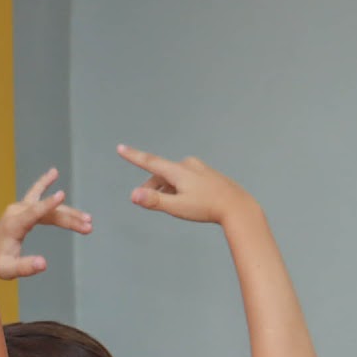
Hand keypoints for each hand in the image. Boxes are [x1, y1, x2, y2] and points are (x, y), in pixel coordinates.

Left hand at [0, 168, 93, 278]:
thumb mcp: (8, 270)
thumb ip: (25, 267)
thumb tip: (44, 264)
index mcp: (13, 225)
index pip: (33, 212)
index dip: (48, 204)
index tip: (62, 194)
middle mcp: (16, 212)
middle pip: (48, 211)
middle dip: (69, 218)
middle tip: (88, 226)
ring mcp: (19, 208)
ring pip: (48, 206)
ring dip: (68, 212)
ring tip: (87, 220)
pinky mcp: (22, 209)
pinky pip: (38, 196)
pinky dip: (47, 187)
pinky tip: (54, 173)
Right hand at [116, 145, 257, 225]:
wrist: (237, 206)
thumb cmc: (207, 208)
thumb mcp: (177, 207)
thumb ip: (154, 201)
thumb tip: (133, 195)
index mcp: (178, 171)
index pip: (149, 162)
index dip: (133, 156)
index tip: (120, 148)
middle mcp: (187, 165)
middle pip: (161, 174)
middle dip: (152, 187)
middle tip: (148, 204)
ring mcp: (198, 168)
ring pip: (173, 177)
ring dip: (166, 189)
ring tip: (172, 206)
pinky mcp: (206, 174)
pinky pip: (185, 178)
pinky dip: (178, 188)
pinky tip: (187, 201)